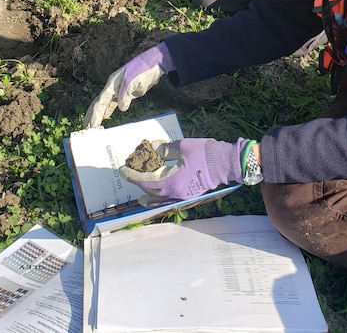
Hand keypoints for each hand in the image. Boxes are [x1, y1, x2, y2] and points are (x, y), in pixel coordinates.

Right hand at [84, 43, 173, 126]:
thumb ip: (125, 95)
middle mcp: (112, 88)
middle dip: (91, 115)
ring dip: (98, 114)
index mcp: (112, 84)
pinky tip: (105, 116)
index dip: (95, 115)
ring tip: (92, 125)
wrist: (153, 65)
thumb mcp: (133, 82)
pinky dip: (107, 111)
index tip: (91, 126)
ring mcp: (118, 90)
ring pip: (104, 104)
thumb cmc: (142, 70)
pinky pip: (112, 104)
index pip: (100, 102)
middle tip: (86, 128)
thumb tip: (122, 108)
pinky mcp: (125, 93)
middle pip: (98, 103)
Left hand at [119, 137, 248, 202]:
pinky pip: (169, 200)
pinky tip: (157, 199)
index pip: (145, 180)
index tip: (122, 170)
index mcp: (171, 181)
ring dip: (148, 196)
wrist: (224, 163)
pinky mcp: (188, 194)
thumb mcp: (183, 146)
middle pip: (150, 191)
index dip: (132, 175)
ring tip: (140, 197)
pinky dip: (160, 200)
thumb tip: (154, 148)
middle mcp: (174, 192)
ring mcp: (182, 195)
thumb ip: (166, 149)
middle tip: (130, 174)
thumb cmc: (204, 153)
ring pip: (159, 199)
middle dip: (138, 183)